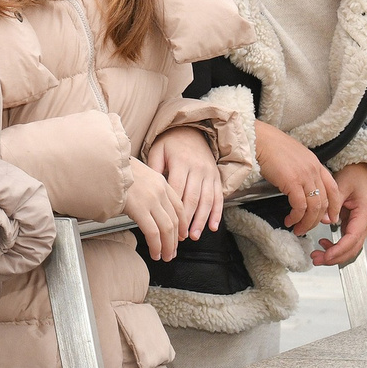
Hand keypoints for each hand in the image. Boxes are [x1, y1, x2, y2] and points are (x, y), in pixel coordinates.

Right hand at [121, 156, 184, 262]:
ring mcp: (151, 199)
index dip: (182, 224)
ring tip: (165, 256)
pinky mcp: (140, 208)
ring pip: (167, 228)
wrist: (103, 165)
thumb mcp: (138, 174)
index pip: (178, 206)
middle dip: (175, 239)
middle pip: (174, 220)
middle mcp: (159, 190)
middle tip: (172, 251)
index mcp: (160, 181)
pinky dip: (156, 246)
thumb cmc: (114, 170)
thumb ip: (146, 189)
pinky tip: (155, 253)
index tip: (181, 235)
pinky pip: (153, 232)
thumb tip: (146, 206)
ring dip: (167, 246)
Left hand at [154, 126, 223, 240]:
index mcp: (181, 162)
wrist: (192, 130)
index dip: (172, 208)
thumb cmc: (171, 143)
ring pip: (207, 200)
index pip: (177, 189)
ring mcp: (209, 174)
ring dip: (201, 220)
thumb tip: (147, 189)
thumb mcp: (158, 150)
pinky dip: (217, 214)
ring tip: (193, 236)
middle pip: (192, 197)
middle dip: (186, 219)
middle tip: (179, 237)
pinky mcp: (217, 178)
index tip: (165, 223)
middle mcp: (197, 169)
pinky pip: (219, 198)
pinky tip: (213, 227)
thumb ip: (154, 168)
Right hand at [255, 123, 337, 235]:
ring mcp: (304, 175)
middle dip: (317, 220)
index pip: (333, 189)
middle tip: (308, 227)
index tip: (331, 218)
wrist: (258, 138)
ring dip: (307, 222)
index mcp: (315, 164)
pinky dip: (296, 217)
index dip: (334, 206)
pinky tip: (289, 220)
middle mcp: (314, 169)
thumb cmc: (270, 146)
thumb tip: (301, 190)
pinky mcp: (292, 181)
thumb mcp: (294, 158)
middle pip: (324, 202)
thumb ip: (302, 172)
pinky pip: (300, 206)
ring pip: (314, 207)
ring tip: (297, 228)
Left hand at [312, 163, 366, 265]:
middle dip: (335, 257)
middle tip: (316, 259)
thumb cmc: (354, 175)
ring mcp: (360, 226)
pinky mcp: (353, 225)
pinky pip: (346, 241)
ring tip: (316, 255)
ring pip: (350, 248)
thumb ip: (334, 202)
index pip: (353, 238)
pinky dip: (335, 246)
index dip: (339, 249)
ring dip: (334, 254)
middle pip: (353, 248)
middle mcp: (365, 223)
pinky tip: (323, 243)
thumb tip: (326, 221)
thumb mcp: (342, 184)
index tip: (326, 255)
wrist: (361, 170)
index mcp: (364, 214)